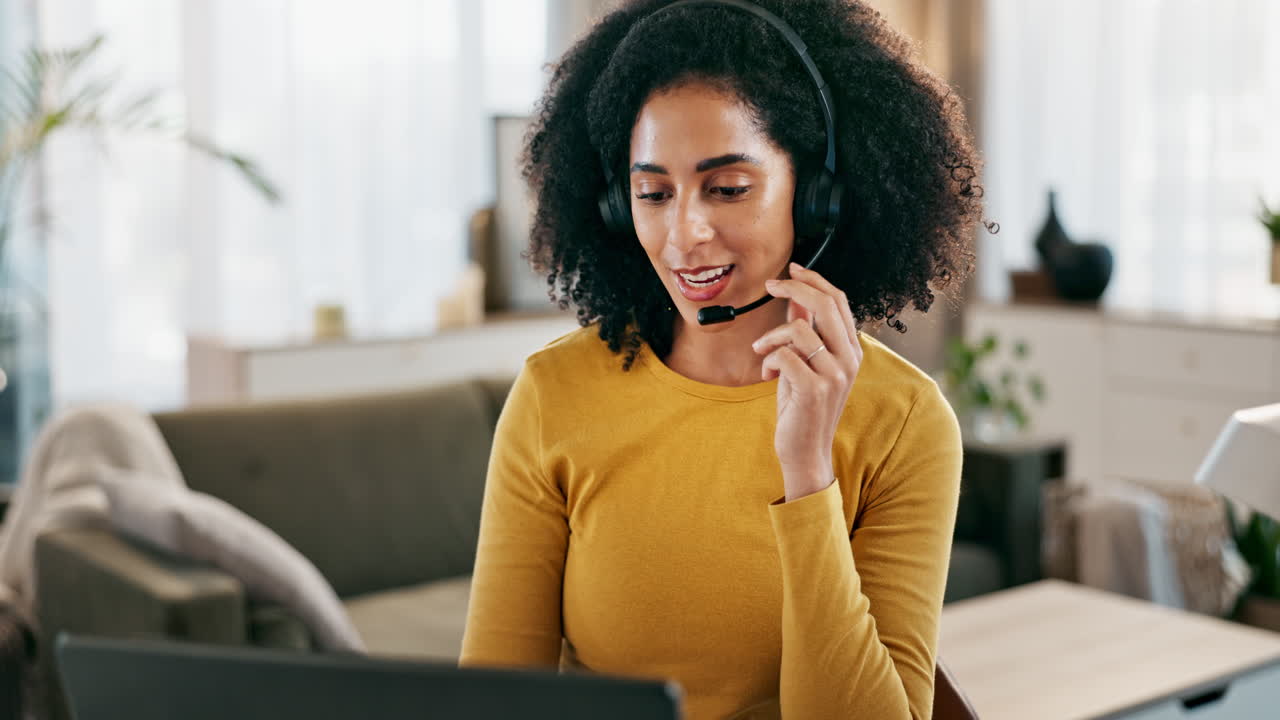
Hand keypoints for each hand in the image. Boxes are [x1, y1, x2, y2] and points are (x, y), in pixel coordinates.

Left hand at [752, 262, 863, 499]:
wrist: (806, 451)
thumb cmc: (802, 406)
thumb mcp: (804, 362)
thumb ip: (804, 329)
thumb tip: (796, 296)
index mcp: (851, 349)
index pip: (839, 301)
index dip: (815, 280)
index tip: (792, 269)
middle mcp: (849, 359)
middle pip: (826, 304)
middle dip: (794, 287)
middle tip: (770, 285)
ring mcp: (834, 374)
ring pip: (799, 330)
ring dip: (771, 337)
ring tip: (761, 353)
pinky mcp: (814, 389)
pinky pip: (785, 355)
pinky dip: (769, 360)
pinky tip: (767, 375)